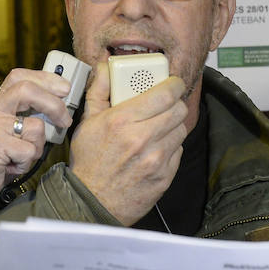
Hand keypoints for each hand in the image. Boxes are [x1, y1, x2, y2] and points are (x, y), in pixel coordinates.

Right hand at [0, 68, 72, 251]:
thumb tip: (55, 110)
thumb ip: (21, 119)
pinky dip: (26, 163)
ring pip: (35, 127)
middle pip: (28, 89)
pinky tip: (11, 168)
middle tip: (64, 120)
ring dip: (36, 148)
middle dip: (54, 104)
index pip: (19, 77)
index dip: (45, 79)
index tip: (63, 88)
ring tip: (19, 159)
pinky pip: (28, 150)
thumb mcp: (3, 135)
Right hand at [69, 62, 187, 224]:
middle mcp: (142, 138)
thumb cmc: (89, 162)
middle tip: (167, 104)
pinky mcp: (164, 175)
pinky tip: (155, 149)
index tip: (173, 83)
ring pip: (181, 130)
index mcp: (122, 121)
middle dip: (175, 104)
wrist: (92, 201)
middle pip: (178, 110)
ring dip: (173, 125)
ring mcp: (156, 159)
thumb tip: (106, 68)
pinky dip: (170, 147)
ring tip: (158, 128)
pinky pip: (178, 151)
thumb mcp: (88, 122)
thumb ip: (100, 91)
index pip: (164, 94)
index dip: (174, 84)